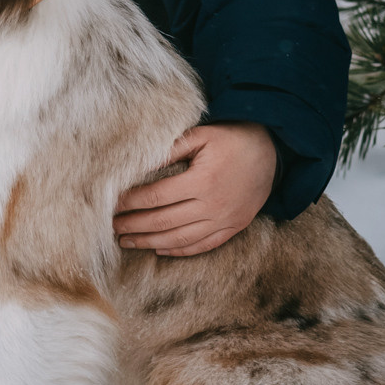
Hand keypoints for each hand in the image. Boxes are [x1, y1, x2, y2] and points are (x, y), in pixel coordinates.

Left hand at [113, 122, 276, 257]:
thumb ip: (171, 148)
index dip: (130, 202)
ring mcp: (224, 221)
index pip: (155, 196)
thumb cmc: (232, 139)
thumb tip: (140, 161)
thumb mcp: (202, 134)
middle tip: (111, 226)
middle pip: (163, 221)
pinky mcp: (233, 228)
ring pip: (179, 239)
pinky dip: (178, 250)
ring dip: (149, 242)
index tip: (111, 203)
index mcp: (202, 181)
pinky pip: (202, 246)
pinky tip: (159, 249)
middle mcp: (212, 206)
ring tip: (127, 241)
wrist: (273, 152)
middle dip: (133, 225)